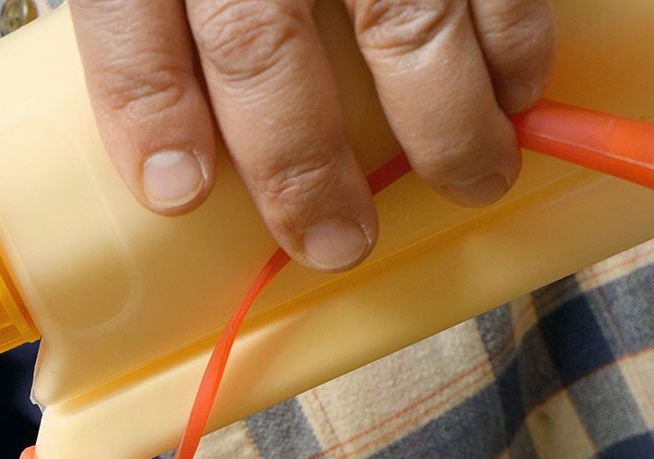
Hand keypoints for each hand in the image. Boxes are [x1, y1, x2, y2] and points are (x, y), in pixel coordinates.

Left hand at [68, 0, 554, 269]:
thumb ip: (150, 4)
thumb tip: (173, 145)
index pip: (131, 16)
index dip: (150, 110)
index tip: (178, 194)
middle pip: (258, 36)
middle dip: (297, 161)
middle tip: (336, 239)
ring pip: (400, 11)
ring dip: (441, 114)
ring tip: (471, 179)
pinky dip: (517, 31)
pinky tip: (521, 85)